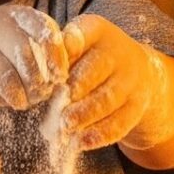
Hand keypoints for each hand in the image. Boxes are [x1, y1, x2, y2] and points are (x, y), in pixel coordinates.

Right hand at [0, 4, 68, 110]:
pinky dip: (1, 100)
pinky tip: (6, 99)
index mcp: (17, 14)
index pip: (43, 32)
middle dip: (37, 81)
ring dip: (20, 96)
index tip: (61, 77)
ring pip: (5, 77)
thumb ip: (44, 46)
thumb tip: (68, 72)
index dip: (56, 57)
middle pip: (24, 55)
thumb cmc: (2, 45)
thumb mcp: (22, 35)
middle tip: (42, 94)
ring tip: (25, 102)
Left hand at [62, 14, 169, 151]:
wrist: (137, 72)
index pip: (81, 34)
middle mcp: (117, 52)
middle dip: (73, 89)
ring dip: (84, 115)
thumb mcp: (79, 47)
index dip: (65, 50)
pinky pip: (120, 122)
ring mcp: (130, 80)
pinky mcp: (137, 106)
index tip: (52, 68)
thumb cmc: (91, 59)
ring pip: (107, 99)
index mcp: (97, 30)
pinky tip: (81, 142)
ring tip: (64, 127)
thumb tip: (36, 81)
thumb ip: (58, 58)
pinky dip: (99, 134)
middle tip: (55, 105)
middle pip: (95, 69)